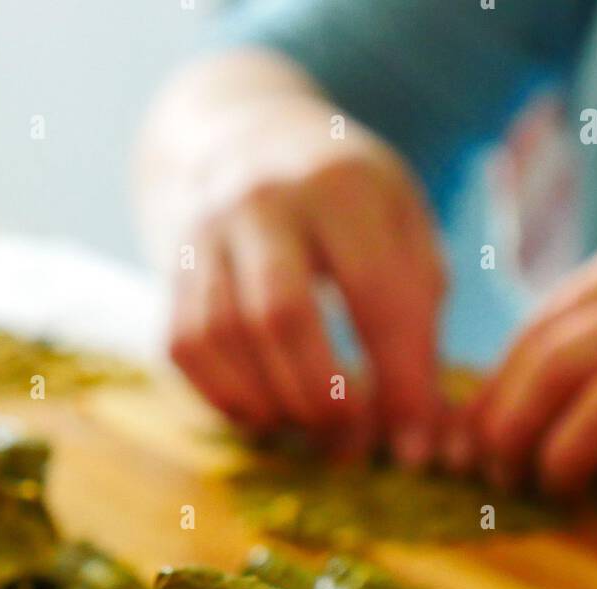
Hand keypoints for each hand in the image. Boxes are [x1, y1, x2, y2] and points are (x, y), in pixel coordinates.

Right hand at [140, 53, 446, 463]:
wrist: (247, 133)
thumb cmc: (348, 201)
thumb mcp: (404, 227)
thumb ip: (420, 317)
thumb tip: (423, 435)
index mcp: (342, 184)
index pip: (375, 295)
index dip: (398, 381)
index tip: (414, 445)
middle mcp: (263, 199)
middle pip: (282, 317)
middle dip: (323, 400)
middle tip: (353, 445)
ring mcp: (206, 229)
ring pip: (223, 336)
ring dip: (273, 405)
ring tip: (313, 430)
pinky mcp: (173, 265)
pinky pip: (186, 346)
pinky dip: (227, 397)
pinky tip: (267, 413)